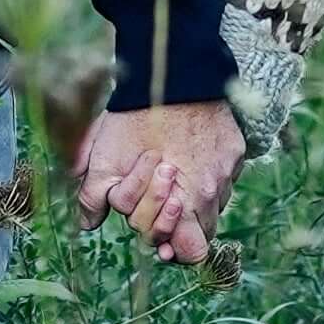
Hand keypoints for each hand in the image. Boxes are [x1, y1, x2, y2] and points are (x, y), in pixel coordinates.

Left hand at [74, 102, 245, 267]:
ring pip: (215, 202)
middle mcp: (215, 191)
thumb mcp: (106, 156)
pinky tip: (189, 155)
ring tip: (174, 175)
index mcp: (187, 202)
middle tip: (160, 203)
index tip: (161, 244)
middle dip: (180, 224)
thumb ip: (95, 196)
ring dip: (195, 199)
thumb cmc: (138, 115)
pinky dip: (208, 173)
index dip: (176, 251)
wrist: (174, 69)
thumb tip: (87, 224)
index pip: (195, 253)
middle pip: (204, 230)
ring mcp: (229, 168)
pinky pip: (225, 175)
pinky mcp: (235, 147)